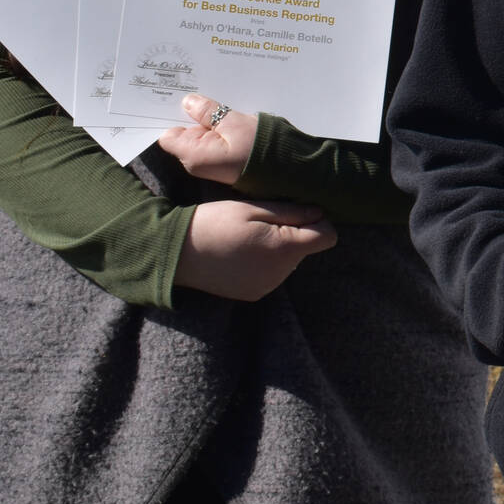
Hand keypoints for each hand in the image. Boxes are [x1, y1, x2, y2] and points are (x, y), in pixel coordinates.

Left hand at [157, 93, 257, 184]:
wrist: (281, 168)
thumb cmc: (259, 147)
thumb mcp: (233, 122)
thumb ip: (208, 112)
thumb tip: (188, 102)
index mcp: (192, 154)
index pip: (167, 134)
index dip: (173, 116)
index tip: (182, 101)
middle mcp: (194, 162)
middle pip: (181, 134)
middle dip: (190, 117)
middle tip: (203, 99)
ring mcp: (205, 164)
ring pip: (195, 136)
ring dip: (204, 123)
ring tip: (218, 109)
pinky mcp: (216, 162)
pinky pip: (207, 142)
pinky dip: (213, 130)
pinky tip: (224, 121)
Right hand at [175, 199, 335, 301]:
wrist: (176, 253)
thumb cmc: (215, 223)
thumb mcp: (253, 209)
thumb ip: (291, 212)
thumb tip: (321, 213)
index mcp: (284, 249)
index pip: (326, 237)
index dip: (318, 222)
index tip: (298, 213)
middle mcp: (280, 273)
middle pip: (306, 249)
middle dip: (294, 234)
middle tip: (261, 223)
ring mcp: (267, 287)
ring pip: (289, 262)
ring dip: (278, 249)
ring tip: (247, 239)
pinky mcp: (254, 294)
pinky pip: (272, 274)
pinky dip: (264, 263)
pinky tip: (241, 254)